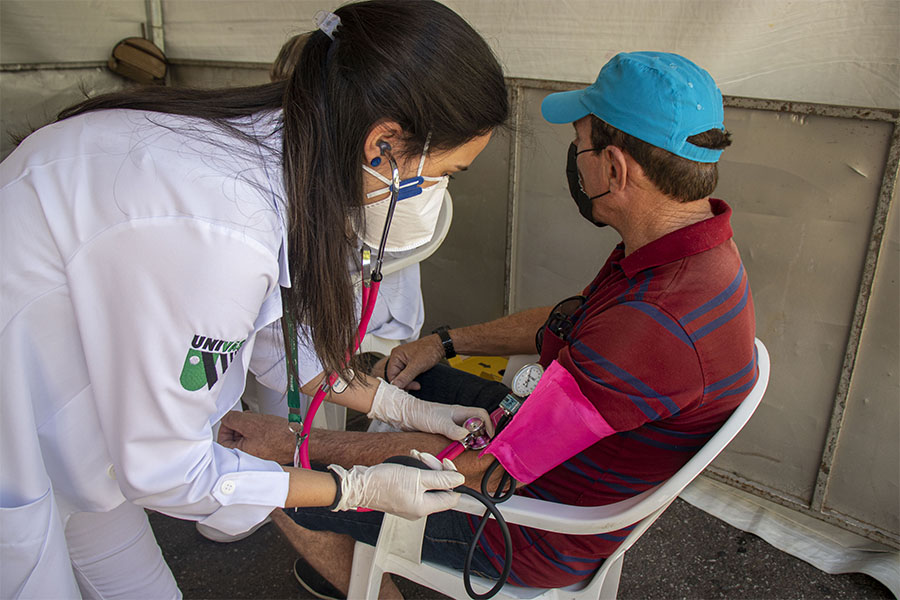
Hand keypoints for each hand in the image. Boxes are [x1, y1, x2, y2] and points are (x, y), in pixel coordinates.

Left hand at [218, 411, 293, 463]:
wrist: (301, 439)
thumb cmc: (280, 435)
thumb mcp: (250, 421)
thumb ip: (232, 418)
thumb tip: (226, 417)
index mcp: (241, 454)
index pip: (222, 441)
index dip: (226, 426)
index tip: (231, 418)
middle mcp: (248, 458)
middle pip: (234, 439)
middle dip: (239, 425)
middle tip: (247, 417)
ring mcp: (258, 455)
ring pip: (246, 438)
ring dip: (250, 426)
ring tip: (259, 421)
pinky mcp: (267, 451)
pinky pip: (257, 440)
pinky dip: (259, 431)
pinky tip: (266, 426)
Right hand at [329, 454, 463, 519]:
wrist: (359, 485)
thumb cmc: (382, 482)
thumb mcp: (416, 476)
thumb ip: (440, 479)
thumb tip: (458, 480)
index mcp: (424, 508)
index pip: (452, 498)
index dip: (453, 480)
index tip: (448, 465)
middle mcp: (418, 509)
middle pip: (439, 488)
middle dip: (435, 470)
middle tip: (426, 459)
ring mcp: (410, 503)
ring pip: (428, 483)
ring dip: (424, 467)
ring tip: (415, 458)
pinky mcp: (402, 495)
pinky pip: (416, 483)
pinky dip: (415, 471)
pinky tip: (409, 462)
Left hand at [368, 380, 493, 439]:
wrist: (406, 415)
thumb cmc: (421, 413)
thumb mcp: (440, 423)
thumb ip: (454, 430)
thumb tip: (467, 437)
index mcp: (460, 411)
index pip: (481, 415)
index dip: (489, 425)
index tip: (490, 436)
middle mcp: (457, 417)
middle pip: (477, 425)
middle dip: (481, 435)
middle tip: (480, 446)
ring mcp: (451, 424)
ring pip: (467, 432)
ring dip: (470, 440)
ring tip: (470, 449)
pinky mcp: (444, 430)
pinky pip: (457, 438)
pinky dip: (460, 443)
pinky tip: (458, 449)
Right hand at [385, 335, 445, 389]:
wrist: (440, 345)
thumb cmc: (429, 349)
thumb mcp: (417, 365)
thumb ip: (405, 376)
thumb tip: (396, 385)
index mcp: (396, 355)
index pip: (391, 375)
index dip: (399, 383)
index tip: (408, 388)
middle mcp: (398, 357)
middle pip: (396, 376)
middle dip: (405, 383)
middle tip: (415, 386)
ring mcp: (404, 360)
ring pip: (402, 376)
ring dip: (409, 381)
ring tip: (417, 383)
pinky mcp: (409, 363)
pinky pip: (406, 374)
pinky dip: (411, 379)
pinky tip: (417, 380)